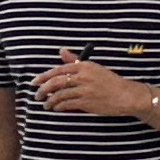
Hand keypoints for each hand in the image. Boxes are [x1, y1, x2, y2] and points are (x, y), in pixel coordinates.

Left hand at [31, 49, 149, 120]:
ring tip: (46, 105)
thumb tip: (62, 51)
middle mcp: (83, 76)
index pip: (58, 70)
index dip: (43, 76)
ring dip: (50, 101)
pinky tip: (56, 108)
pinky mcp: (86, 102)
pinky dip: (59, 107)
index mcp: (84, 66)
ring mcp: (84, 90)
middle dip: (43, 90)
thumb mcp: (93, 67)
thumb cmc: (109, 81)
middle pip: (56, 82)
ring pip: (59, 95)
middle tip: (37, 95)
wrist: (125, 95)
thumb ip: (75, 61)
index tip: (34, 82)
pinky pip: (67, 104)